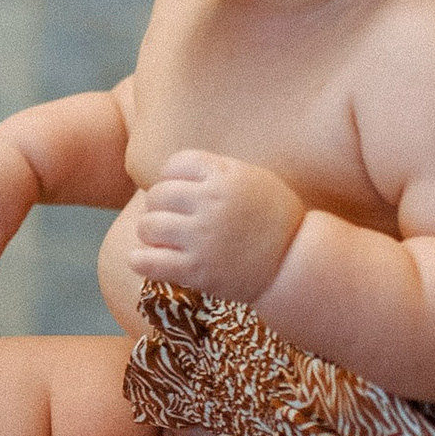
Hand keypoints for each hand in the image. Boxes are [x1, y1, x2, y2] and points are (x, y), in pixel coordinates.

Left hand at [129, 151, 305, 305]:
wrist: (294, 262)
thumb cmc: (274, 218)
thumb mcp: (252, 179)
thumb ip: (216, 171)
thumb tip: (172, 170)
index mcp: (224, 176)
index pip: (174, 165)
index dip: (170, 177)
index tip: (178, 190)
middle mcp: (210, 203)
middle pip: (157, 195)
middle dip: (159, 206)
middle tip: (170, 217)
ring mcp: (201, 238)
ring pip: (147, 226)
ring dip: (150, 232)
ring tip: (161, 238)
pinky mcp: (196, 270)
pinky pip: (147, 262)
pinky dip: (139, 259)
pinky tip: (143, 258)